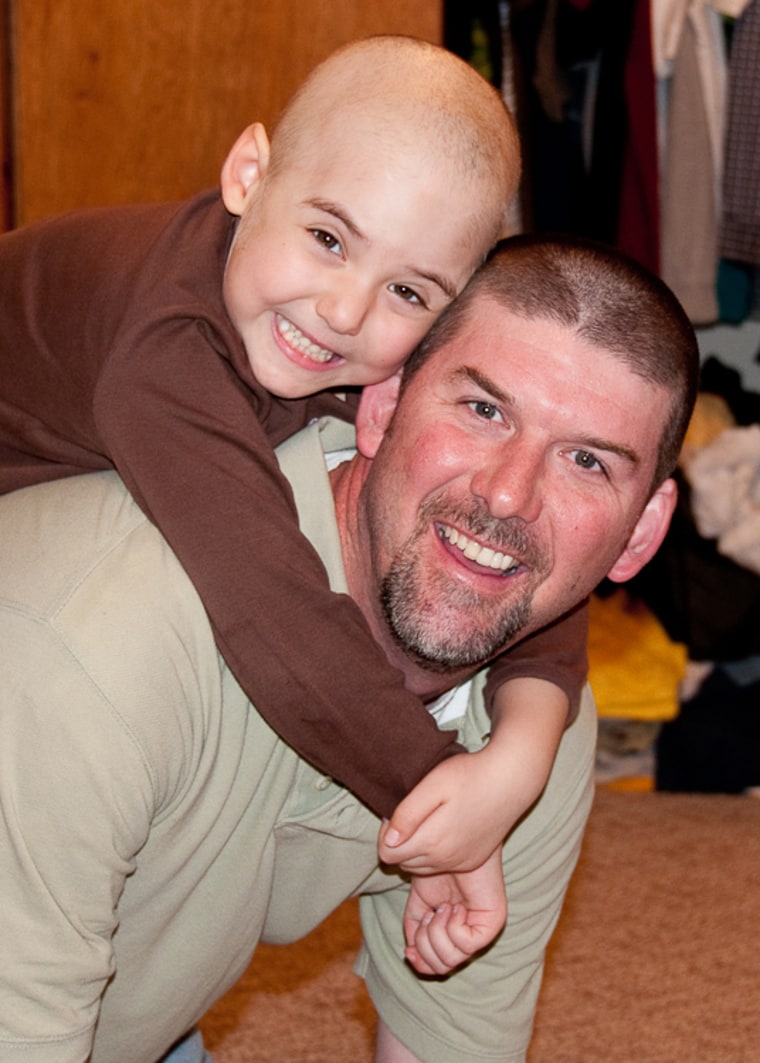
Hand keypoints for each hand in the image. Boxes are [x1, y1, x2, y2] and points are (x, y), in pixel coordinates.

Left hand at [378, 746, 531, 873]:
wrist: (510, 780)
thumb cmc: (469, 776)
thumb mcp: (432, 786)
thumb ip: (406, 815)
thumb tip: (389, 841)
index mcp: (432, 842)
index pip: (387, 854)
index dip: (386, 833)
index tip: (400, 811)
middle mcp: (446, 859)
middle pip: (403, 862)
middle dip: (401, 842)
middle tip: (414, 812)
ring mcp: (461, 862)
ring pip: (421, 866)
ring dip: (417, 848)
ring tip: (429, 818)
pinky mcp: (472, 860)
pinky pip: (441, 865)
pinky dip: (436, 852)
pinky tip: (445, 826)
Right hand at [402, 848, 506, 975]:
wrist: (451, 845)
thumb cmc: (437, 869)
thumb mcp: (419, 904)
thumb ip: (413, 929)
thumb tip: (409, 954)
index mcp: (452, 935)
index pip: (437, 968)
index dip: (420, 963)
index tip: (408, 949)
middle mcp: (469, 938)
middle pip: (441, 968)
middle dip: (425, 943)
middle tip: (428, 915)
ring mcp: (482, 932)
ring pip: (452, 959)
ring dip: (436, 932)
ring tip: (442, 908)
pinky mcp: (492, 924)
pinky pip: (466, 944)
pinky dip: (452, 926)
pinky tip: (454, 907)